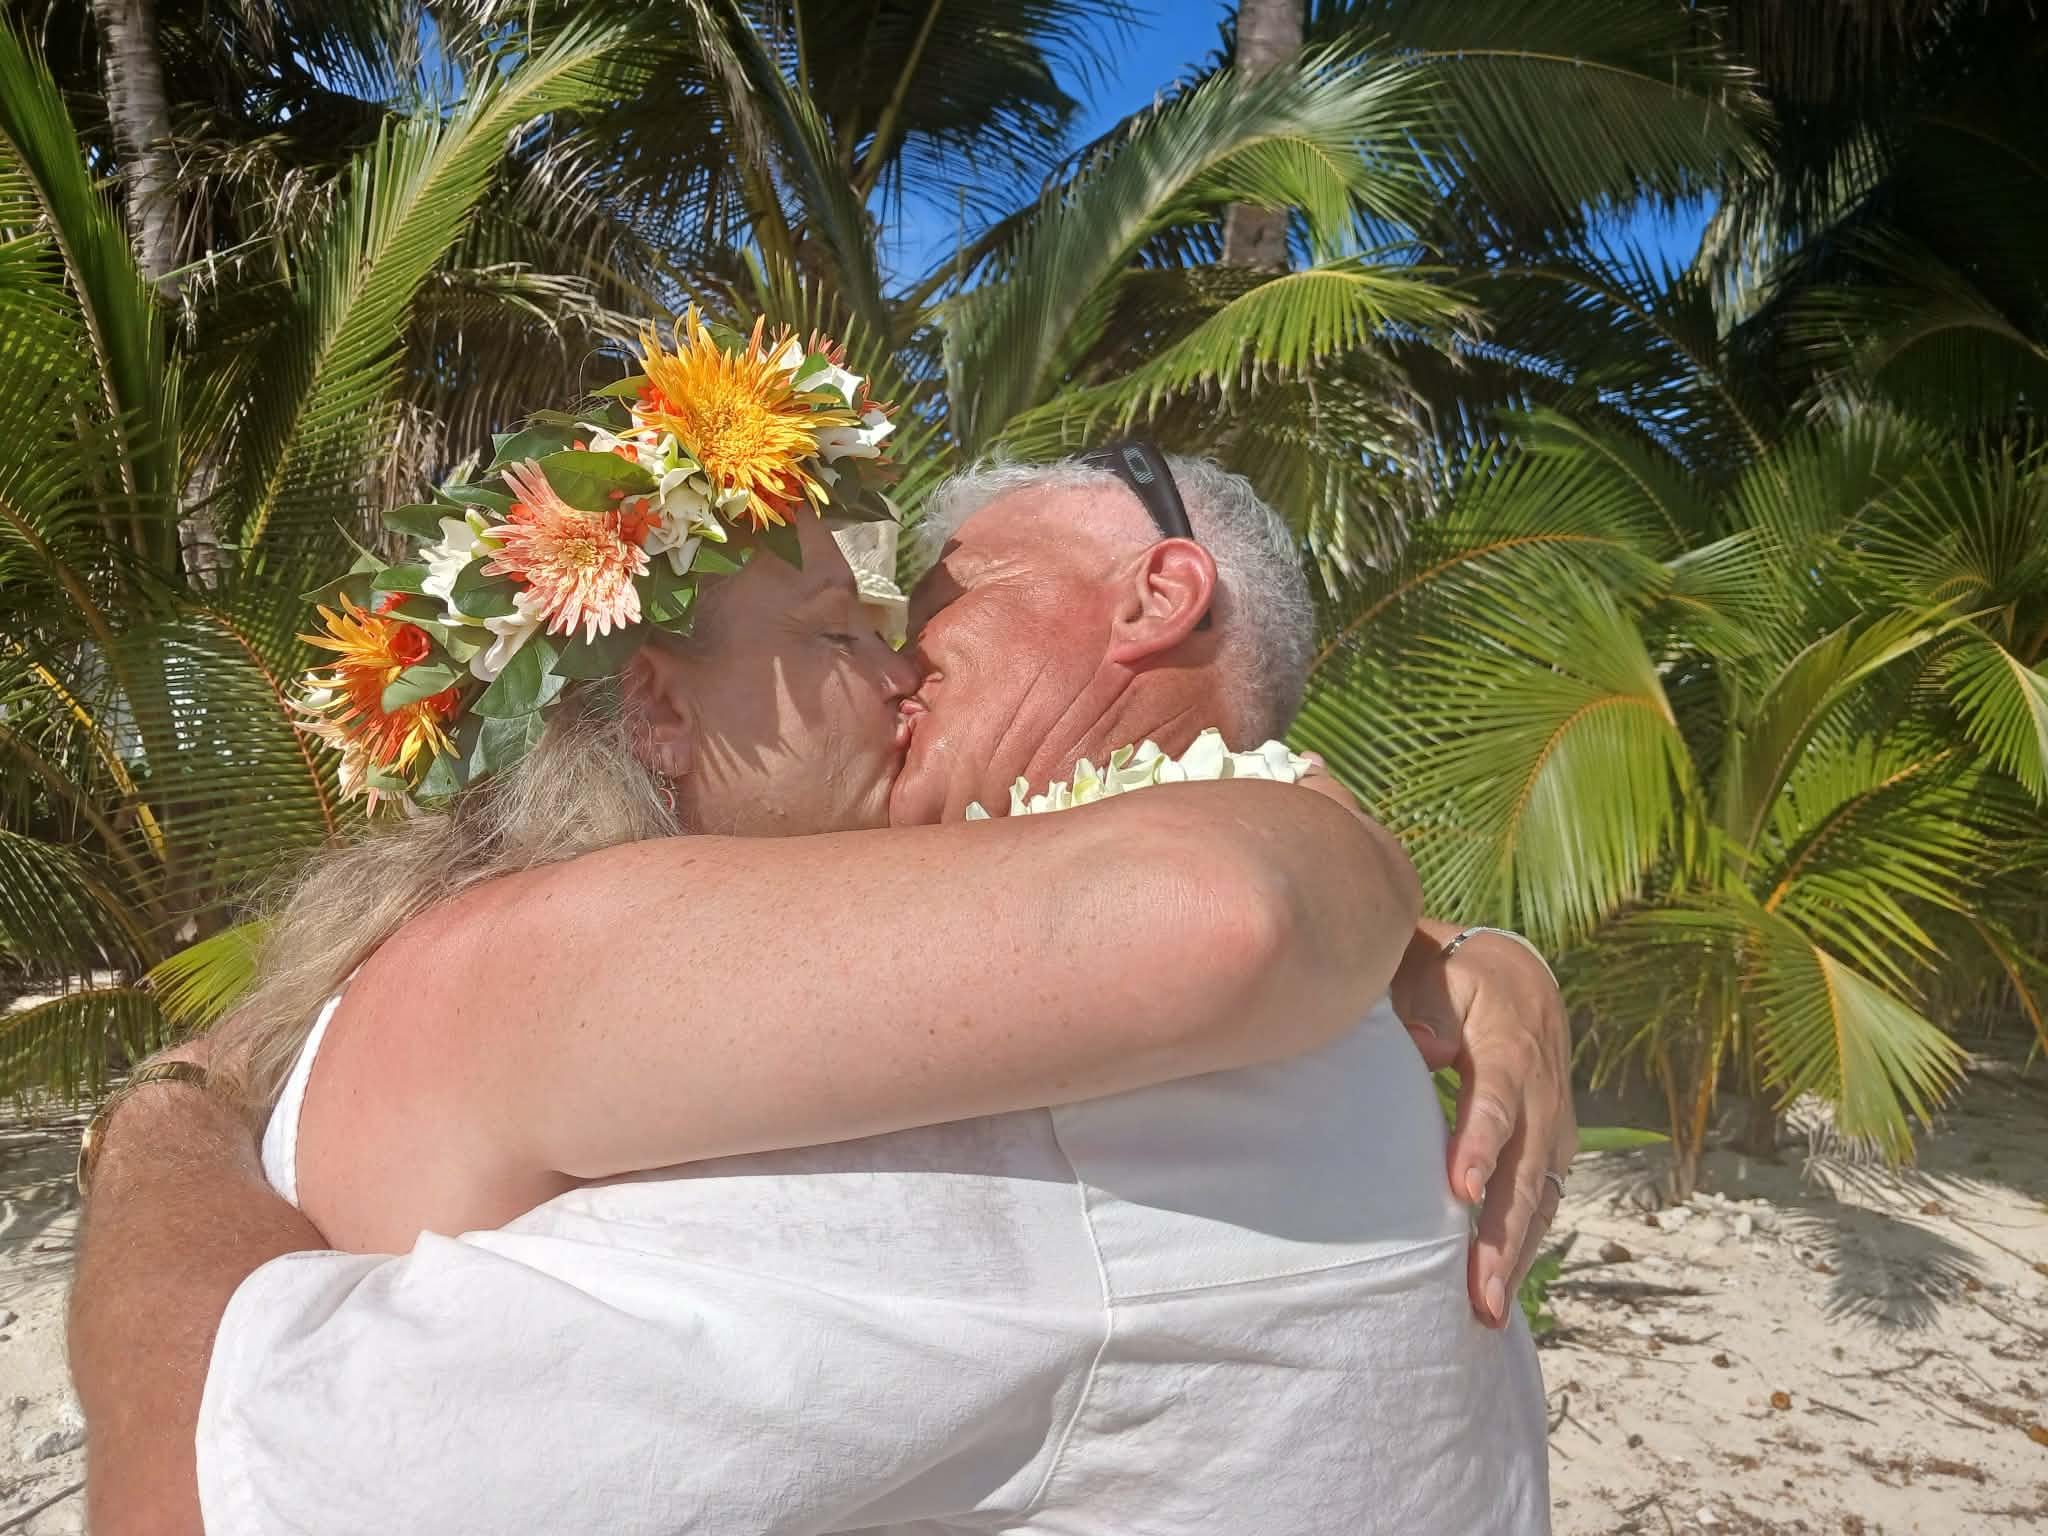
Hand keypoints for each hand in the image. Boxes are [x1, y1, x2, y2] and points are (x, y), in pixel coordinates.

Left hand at [1389, 926, 1575, 1327]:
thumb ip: (1423, 1004)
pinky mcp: (1552, 1147)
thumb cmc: (1450, 974)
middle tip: (1478, 1292)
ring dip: (1515, 1255)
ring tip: (1485, 1311)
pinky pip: (1541, 1202)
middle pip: (1525, 1170)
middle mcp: (1543, 1092)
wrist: (1515, 974)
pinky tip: (1498, 1292)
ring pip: (1539, 1198)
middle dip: (1502, 1235)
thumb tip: (1429, 1050)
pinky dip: (1523, 1247)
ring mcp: (1554, 1124)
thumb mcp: (1429, 969)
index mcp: (1510, 1044)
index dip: (1481, 1144)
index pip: (1496, 1098)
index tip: (1459, 1190)